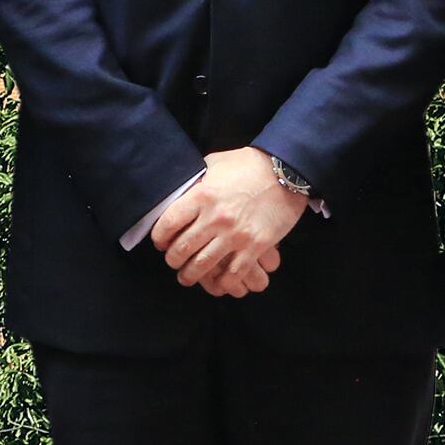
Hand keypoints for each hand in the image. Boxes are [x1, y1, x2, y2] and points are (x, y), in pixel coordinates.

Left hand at [152, 148, 305, 296]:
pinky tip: (217, 282)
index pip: (169, 223)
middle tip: (173, 262)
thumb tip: (182, 189)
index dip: (160, 237)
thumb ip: (197, 178)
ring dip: (191, 275)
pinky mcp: (255, 246)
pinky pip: (233, 273)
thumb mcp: (216, 163)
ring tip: (187, 277)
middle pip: (182, 248)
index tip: (160, 243)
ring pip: (203, 265)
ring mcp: (235, 234)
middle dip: (173, 260)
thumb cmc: (249, 164)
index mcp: (202, 195)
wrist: (285, 171)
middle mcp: (215, 217)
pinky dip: (222, 282)